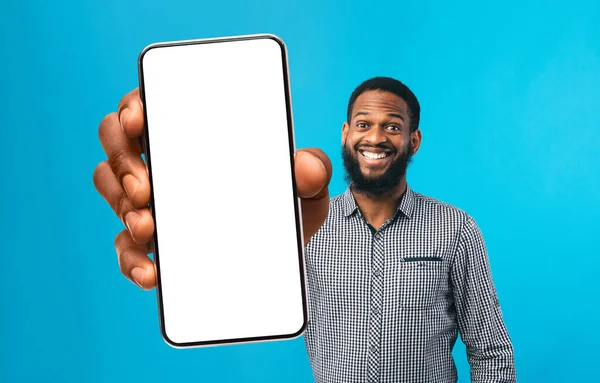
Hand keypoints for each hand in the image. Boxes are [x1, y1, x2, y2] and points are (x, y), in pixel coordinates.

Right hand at [93, 88, 331, 289]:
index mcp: (194, 134)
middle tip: (146, 186)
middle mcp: (165, 161)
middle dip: (123, 162)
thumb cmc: (285, 207)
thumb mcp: (307, 188)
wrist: (281, 258)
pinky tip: (152, 272)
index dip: (134, 106)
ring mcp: (152, 202)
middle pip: (118, 145)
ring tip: (149, 226)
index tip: (138, 119)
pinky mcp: (151, 243)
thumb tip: (305, 165)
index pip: (151, 105)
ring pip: (112, 190)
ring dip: (121, 207)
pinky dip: (131, 260)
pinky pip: (125, 247)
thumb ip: (314, 170)